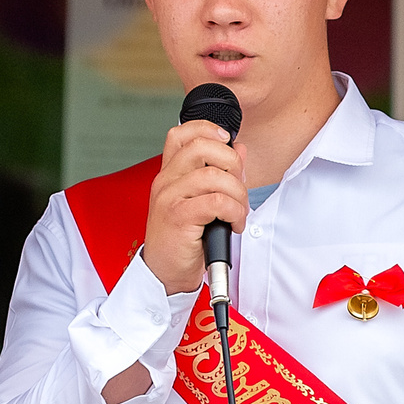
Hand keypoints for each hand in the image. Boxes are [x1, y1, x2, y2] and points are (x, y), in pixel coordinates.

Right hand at [140, 120, 248, 295]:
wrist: (164, 274)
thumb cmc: (182, 240)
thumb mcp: (200, 201)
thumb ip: (218, 173)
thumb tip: (239, 149)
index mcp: (169, 174)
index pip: (182, 134)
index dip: (208, 129)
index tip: (228, 142)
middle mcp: (166, 181)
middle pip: (201, 147)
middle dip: (232, 163)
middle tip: (238, 186)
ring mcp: (170, 198)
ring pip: (214, 176)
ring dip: (238, 194)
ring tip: (238, 212)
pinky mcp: (179, 217)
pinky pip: (217, 202)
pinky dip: (234, 211)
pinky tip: (233, 224)